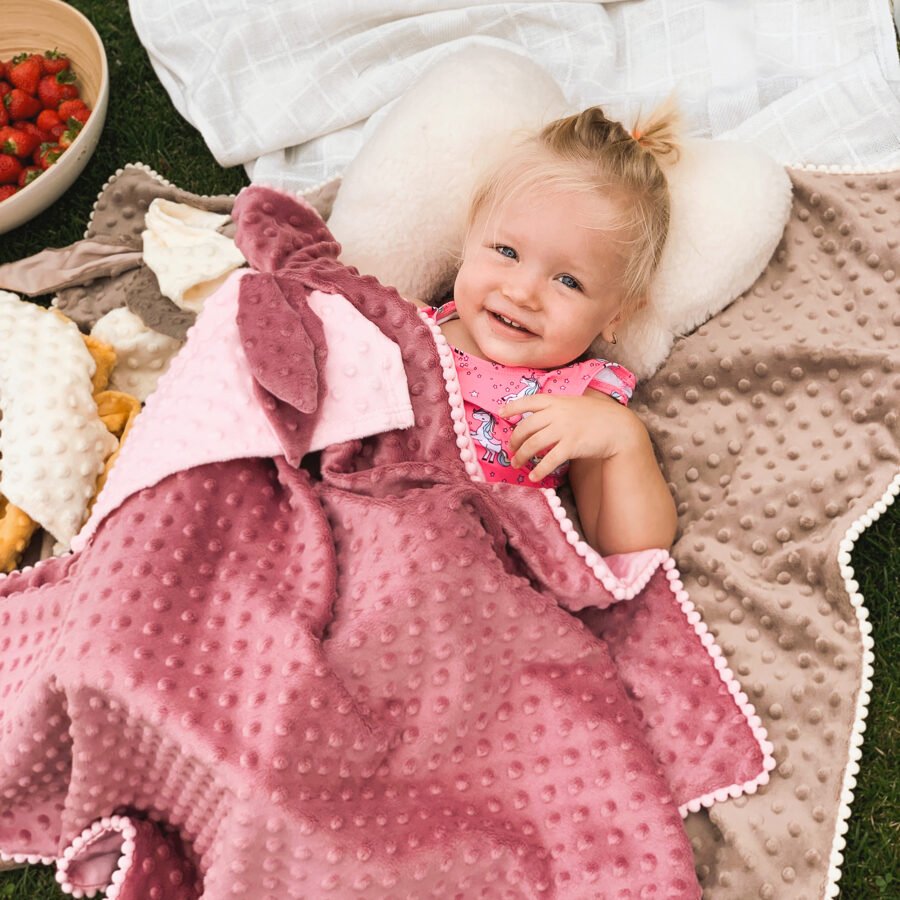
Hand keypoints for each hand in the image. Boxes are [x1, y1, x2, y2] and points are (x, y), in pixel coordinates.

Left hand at [502, 391, 642, 482]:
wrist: (619, 427)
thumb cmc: (597, 416)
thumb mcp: (574, 404)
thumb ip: (557, 408)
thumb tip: (537, 418)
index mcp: (556, 401)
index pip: (528, 401)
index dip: (512, 407)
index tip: (501, 414)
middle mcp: (557, 413)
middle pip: (525, 427)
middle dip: (514, 441)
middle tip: (511, 450)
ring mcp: (564, 429)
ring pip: (533, 444)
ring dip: (521, 456)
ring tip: (517, 464)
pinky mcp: (571, 445)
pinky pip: (549, 460)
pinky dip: (538, 470)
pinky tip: (533, 476)